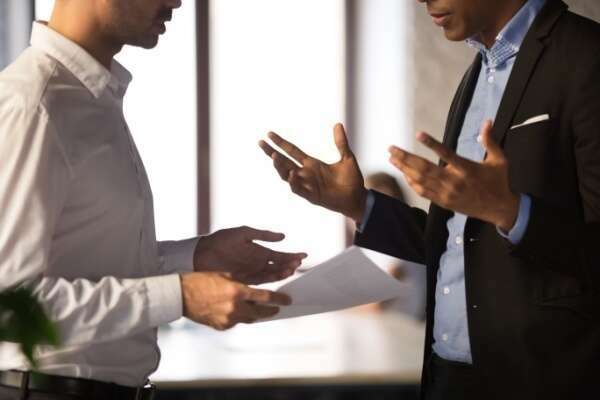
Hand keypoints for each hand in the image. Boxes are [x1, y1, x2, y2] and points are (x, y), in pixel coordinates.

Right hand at [180, 272, 290, 329]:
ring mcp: (228, 319)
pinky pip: (236, 322)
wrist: (182, 295)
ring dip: (255, 314)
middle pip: (261, 313)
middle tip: (277, 308)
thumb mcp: (227, 276)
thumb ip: (244, 282)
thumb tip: (260, 287)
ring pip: (249, 319)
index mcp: (238, 291)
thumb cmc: (202, 281)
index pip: (266, 298)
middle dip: (271, 310)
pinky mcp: (222, 326)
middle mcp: (235, 307)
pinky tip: (237, 311)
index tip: (287, 301)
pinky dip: (239, 317)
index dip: (279, 299)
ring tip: (259, 309)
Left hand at [194, 226, 306, 284]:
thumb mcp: (243, 233)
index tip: (303, 255)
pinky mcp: (244, 280)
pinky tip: (279, 278)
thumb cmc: (220, 241)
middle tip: (298, 264)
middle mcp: (257, 264)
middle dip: (289, 265)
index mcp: (258, 252)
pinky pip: (260, 282)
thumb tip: (283, 236)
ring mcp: (251, 273)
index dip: (291, 256)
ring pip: (272, 275)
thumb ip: (263, 235)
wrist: (201, 254)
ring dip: (282, 273)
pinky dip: (270, 280)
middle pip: (278, 267)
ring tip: (291, 269)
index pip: (279, 256)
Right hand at [258, 123, 367, 222]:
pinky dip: (294, 183)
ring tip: (274, 156)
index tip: (269, 134)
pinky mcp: (312, 196)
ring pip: (287, 176)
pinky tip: (292, 174)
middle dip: (272, 153)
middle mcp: (306, 174)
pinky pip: (299, 190)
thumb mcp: (346, 158)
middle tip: (261, 143)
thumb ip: (340, 142)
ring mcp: (308, 185)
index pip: (292, 151)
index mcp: (312, 164)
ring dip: (280, 167)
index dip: (281, 143)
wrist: (358, 198)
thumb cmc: (352, 180)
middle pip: (284, 162)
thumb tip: (337, 124)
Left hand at [388, 120, 518, 230]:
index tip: (418, 134)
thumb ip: (490, 141)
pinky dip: (412, 182)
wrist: (498, 209)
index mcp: (467, 169)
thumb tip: (487, 121)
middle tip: (392, 148)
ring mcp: (446, 193)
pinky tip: (404, 173)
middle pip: (425, 168)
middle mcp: (454, 182)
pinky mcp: (443, 202)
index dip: (432, 144)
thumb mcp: (499, 160)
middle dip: (406, 158)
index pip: (447, 154)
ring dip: (404, 169)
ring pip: (421, 180)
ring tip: (392, 158)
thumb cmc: (498, 182)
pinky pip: (423, 192)